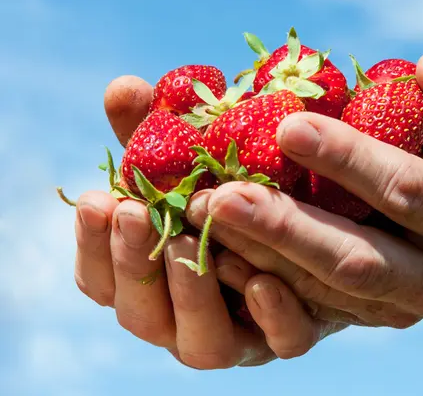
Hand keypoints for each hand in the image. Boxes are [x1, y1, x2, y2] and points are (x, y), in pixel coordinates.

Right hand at [73, 76, 343, 368]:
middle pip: (142, 318)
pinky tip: (264, 279)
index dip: (93, 247)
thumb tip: (125, 88)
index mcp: (153, 281)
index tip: (98, 200)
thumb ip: (157, 133)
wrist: (318, 217)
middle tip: (137, 214)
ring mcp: (240, 335)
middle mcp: (187, 317)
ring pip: (201, 346)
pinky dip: (270, 315)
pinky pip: (280, 342)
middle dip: (133, 265)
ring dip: (189, 294)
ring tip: (187, 242)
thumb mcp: (195, 161)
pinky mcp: (291, 333)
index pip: (103, 282)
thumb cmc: (234, 190)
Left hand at [184, 54, 422, 326]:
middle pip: (354, 259)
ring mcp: (398, 311)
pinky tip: (220, 251)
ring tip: (203, 217)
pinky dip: (262, 281)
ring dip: (260, 256)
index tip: (287, 126)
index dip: (347, 159)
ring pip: (324, 290)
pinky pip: (310, 308)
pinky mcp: (367, 320)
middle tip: (220, 195)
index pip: (404, 189)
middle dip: (284, 228)